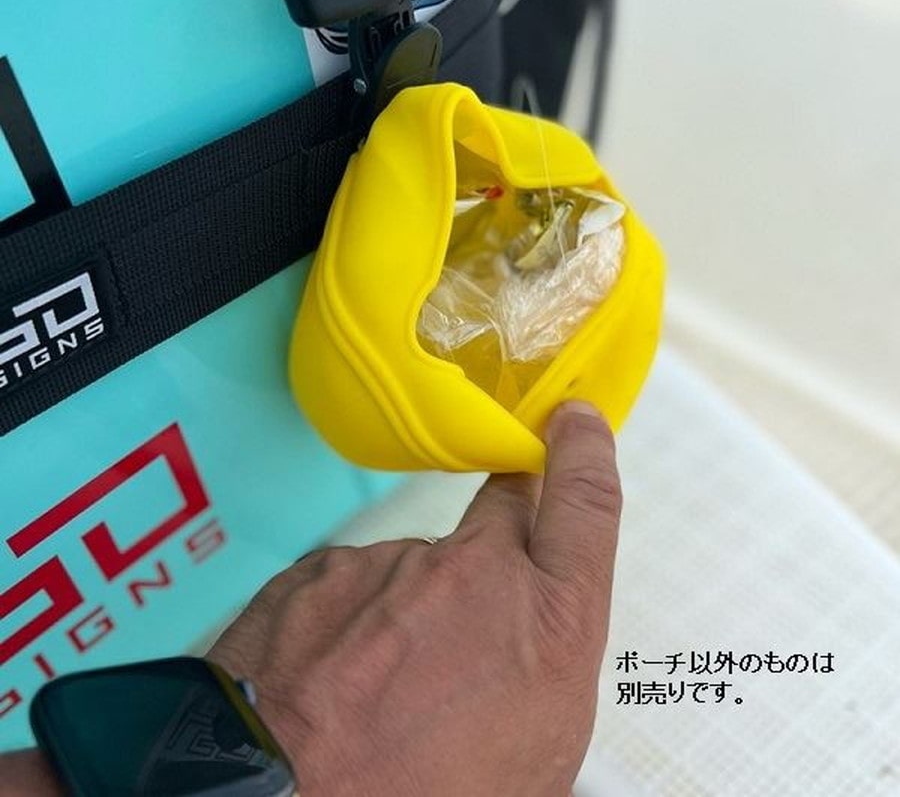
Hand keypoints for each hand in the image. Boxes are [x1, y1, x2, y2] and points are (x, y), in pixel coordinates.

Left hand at [209, 401, 623, 796]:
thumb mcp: (533, 763)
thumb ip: (541, 675)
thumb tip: (526, 666)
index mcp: (545, 626)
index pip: (585, 503)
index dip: (583, 452)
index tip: (574, 422)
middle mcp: (472, 576)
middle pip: (500, 512)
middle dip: (499, 538)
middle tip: (478, 596)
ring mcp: (389, 565)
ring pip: (414, 569)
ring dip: (407, 611)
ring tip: (378, 691)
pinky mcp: (321, 571)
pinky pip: (349, 587)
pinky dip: (347, 623)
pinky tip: (332, 679)